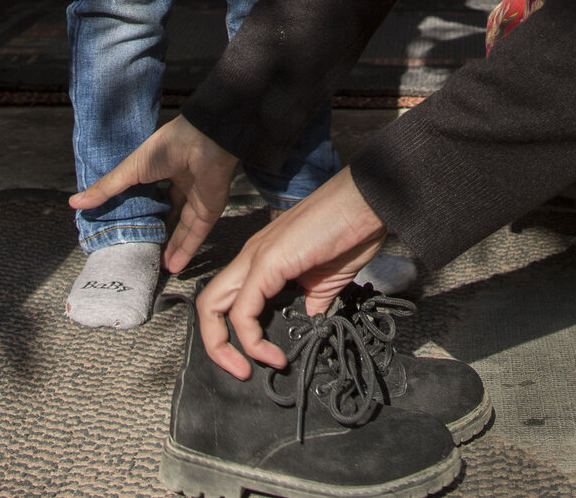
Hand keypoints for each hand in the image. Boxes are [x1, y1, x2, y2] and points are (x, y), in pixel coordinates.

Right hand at [71, 116, 238, 273]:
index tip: (124, 230)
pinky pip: (196, 235)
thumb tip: (74, 202)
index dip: (140, 212)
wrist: (205, 142)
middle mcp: (182, 185)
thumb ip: (107, 189)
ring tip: (156, 267)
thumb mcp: (130, 170)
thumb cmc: (166, 148)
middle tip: (142, 251)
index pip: (152, 196)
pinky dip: (186, 251)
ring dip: (171, 248)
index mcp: (163, 170)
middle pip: (169, 215)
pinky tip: (173, 267)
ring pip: (183, 229)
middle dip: (158, 233)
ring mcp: (197, 198)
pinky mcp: (209, 211)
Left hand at [194, 170, 385, 379]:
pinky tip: (274, 354)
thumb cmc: (352, 233)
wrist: (368, 203)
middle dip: (216, 345)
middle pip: (207, 304)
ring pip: (213, 306)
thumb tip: (309, 321)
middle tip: (242, 371)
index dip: (231, 335)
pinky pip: (244, 309)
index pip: (227, 300)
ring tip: (257, 367)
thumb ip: (311, 299)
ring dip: (226, 347)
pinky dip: (252, 339)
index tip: (259, 360)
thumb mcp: (327, 278)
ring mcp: (255, 257)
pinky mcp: (267, 262)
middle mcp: (250, 257)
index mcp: (262, 260)